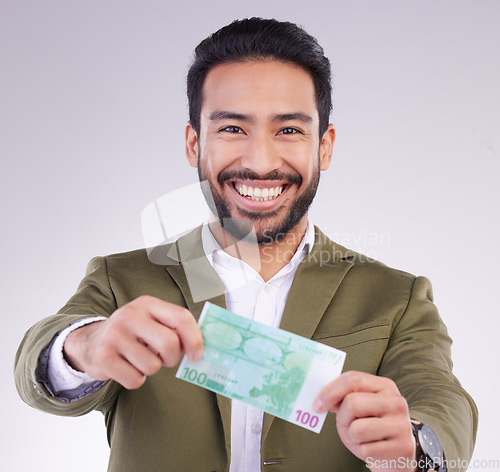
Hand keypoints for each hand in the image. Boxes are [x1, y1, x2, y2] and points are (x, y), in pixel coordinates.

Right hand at [63, 295, 202, 389]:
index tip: (197, 355)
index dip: (195, 339)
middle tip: (166, 359)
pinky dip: (136, 379)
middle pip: (169, 344)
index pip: (181, 317)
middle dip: (173, 358)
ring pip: (153, 366)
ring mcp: (115, 336)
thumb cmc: (132, 332)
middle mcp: (130, 315)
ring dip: (151, 369)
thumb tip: (199, 349)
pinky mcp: (104, 358)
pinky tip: (127, 367)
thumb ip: (174, 327)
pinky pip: (136, 380)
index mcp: (147, 303)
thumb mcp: (151, 319)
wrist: (90, 341)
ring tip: (139, 359)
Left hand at [313, 371, 416, 471]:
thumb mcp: (359, 408)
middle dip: (342, 418)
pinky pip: (365, 450)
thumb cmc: (372, 428)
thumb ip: (344, 397)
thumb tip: (320, 397)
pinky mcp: (401, 447)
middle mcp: (396, 402)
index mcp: (385, 386)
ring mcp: (401, 425)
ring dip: (352, 437)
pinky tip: (373, 449)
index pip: (353, 379)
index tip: (317, 404)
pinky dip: (362, 452)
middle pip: (352, 403)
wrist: (397, 455)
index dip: (330, 391)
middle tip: (347, 424)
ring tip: (363, 438)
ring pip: (357, 429)